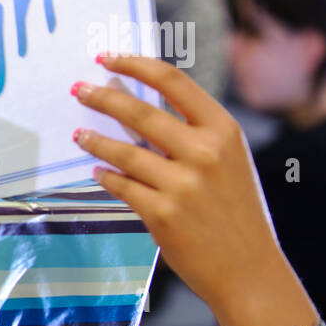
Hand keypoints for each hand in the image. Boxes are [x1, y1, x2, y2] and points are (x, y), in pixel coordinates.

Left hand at [71, 54, 291, 318]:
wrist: (249, 268)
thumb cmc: (234, 211)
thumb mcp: (225, 161)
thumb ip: (188, 134)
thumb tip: (132, 107)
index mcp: (224, 130)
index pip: (173, 81)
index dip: (134, 64)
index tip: (106, 57)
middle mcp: (205, 152)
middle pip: (139, 111)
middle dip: (101, 97)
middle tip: (77, 89)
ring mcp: (182, 184)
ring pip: (122, 151)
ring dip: (94, 140)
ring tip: (78, 134)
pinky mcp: (162, 213)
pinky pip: (121, 186)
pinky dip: (105, 176)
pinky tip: (97, 172)